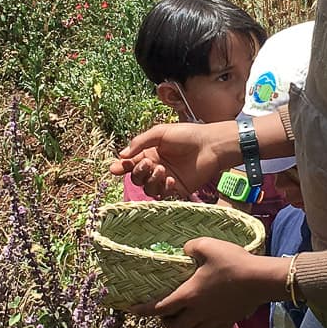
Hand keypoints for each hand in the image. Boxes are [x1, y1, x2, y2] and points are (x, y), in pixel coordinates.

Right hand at [110, 122, 236, 198]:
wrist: (211, 145)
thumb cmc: (187, 135)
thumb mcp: (160, 133)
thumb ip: (140, 142)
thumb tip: (121, 155)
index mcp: (149, 152)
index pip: (130, 163)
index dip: (121, 167)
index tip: (115, 168)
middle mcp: (155, 167)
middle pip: (136, 177)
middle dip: (139, 172)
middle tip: (149, 163)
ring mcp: (166, 179)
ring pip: (147, 188)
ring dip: (151, 180)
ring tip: (162, 170)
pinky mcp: (177, 189)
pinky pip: (162, 195)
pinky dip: (163, 188)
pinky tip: (171, 179)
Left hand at [130, 238, 284, 327]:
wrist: (261, 280)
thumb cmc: (232, 262)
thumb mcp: (207, 245)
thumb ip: (191, 247)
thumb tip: (185, 250)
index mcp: (188, 295)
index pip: (159, 308)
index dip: (142, 310)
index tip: (131, 310)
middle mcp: (198, 312)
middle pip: (176, 327)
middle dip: (166, 322)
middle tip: (165, 314)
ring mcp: (215, 319)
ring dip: (186, 326)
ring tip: (186, 316)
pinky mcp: (229, 320)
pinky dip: (207, 326)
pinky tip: (210, 317)